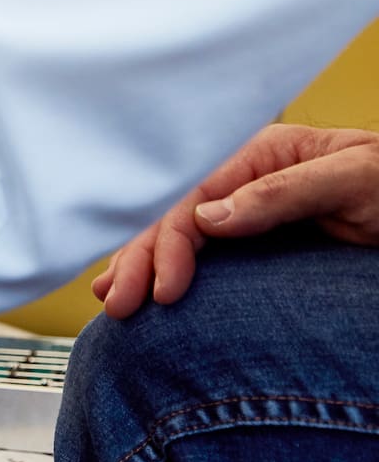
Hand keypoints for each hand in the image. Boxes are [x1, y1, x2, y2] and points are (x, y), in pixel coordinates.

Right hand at [94, 124, 378, 318]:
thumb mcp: (353, 180)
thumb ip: (282, 194)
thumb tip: (209, 219)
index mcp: (258, 157)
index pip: (192, 201)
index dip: (168, 245)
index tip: (164, 291)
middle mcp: (242, 180)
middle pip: (172, 218)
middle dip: (138, 259)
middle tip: (118, 305)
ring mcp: (246, 208)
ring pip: (177, 234)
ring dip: (138, 263)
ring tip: (109, 297)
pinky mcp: (257, 238)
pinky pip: (200, 249)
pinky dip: (165, 266)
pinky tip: (144, 284)